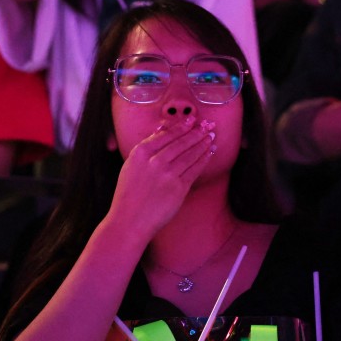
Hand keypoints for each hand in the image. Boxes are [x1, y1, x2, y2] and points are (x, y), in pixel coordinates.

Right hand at [108, 117, 214, 237]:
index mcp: (140, 153)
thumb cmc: (129, 194)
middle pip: (181, 142)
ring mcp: (167, 175)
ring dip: (203, 143)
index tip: (192, 120)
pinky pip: (194, 169)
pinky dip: (204, 159)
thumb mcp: (131, 165)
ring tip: (211, 136)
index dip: (182, 126)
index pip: (166, 135)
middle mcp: (154, 161)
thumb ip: (146, 146)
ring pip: (190, 154)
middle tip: (208, 125)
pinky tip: (210, 152)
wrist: (130, 221)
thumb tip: (161, 128)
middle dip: (197, 132)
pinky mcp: (178, 188)